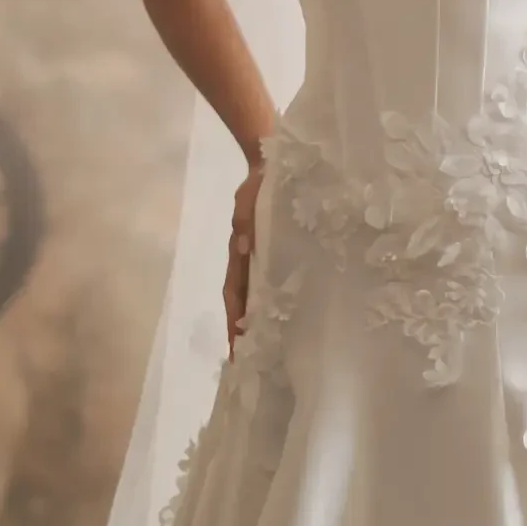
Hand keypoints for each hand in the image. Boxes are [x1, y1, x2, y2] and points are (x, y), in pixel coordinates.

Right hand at [223, 158, 264, 352]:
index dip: (234, 320)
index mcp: (240, 252)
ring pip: (260, 296)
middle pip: (244, 302)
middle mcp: (250, 260)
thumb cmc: (259, 182)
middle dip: (245, 332)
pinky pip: (277, 281)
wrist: (274, 163)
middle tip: (251, 362)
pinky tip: (293, 318)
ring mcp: (265, 258)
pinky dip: (279, 302)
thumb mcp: (247, 198)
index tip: (235, 346)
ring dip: (261, 321)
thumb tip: (243, 247)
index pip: (235, 292)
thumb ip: (245, 220)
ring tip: (270, 351)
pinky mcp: (281, 252)